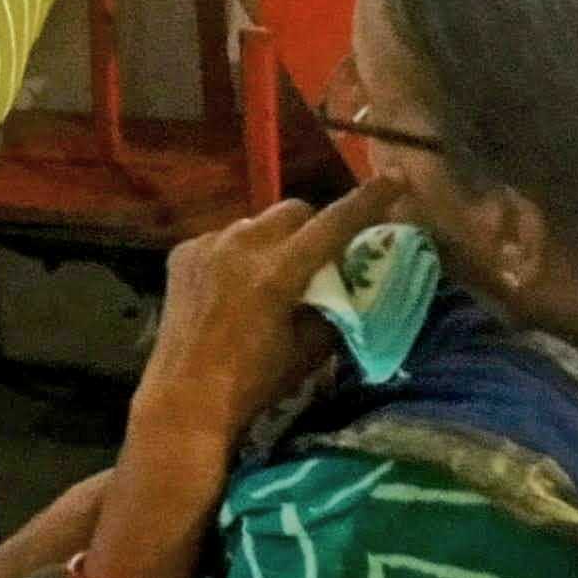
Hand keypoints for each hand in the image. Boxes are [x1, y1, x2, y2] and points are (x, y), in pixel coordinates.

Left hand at [134, 178, 408, 442]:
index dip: (367, 200)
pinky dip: (238, 253)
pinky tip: (232, 288)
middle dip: (314, 227)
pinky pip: (223, 238)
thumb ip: (335, 307)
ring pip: (257, 222)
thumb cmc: (254, 382)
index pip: (333, 223)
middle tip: (319, 259)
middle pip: (294, 210)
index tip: (394, 179)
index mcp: (277, 271)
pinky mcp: (183, 252)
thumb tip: (349, 280)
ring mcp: (207, 244)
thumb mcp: (309, 350)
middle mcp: (240, 245)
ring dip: (274, 240)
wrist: (185, 398)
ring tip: (269, 278)